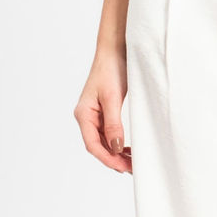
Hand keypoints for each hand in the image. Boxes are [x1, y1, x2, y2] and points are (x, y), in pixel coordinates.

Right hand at [74, 50, 132, 173]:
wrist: (115, 48)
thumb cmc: (112, 68)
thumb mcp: (113, 97)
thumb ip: (113, 123)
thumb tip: (115, 148)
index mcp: (84, 114)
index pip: (93, 144)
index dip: (107, 158)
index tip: (123, 168)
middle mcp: (87, 116)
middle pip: (98, 145)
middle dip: (113, 159)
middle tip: (132, 168)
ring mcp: (95, 113)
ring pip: (104, 140)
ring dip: (116, 152)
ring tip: (132, 161)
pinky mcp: (104, 109)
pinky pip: (109, 131)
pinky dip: (118, 141)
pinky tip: (127, 147)